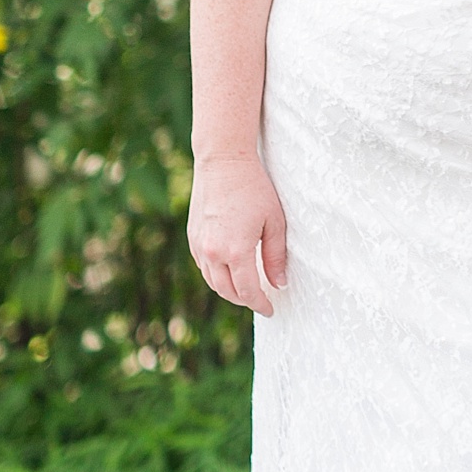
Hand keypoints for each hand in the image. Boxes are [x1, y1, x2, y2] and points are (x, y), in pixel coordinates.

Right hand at [188, 152, 288, 313]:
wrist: (223, 162)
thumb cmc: (254, 189)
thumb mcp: (274, 222)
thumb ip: (276, 257)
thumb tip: (279, 284)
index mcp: (235, 251)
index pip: (248, 291)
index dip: (260, 304)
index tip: (271, 310)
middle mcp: (213, 252)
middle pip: (227, 291)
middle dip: (245, 300)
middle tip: (260, 301)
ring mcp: (199, 245)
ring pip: (212, 281)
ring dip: (229, 290)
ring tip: (247, 290)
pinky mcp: (192, 236)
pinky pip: (203, 266)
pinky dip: (216, 275)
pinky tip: (229, 272)